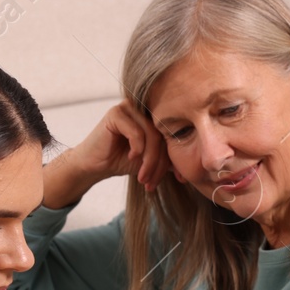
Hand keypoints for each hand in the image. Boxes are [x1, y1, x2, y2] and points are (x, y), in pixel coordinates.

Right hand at [43, 101, 168, 207]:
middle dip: (160, 163)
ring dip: (150, 161)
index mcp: (154, 115)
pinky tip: (131, 158)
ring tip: (144, 177)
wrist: (96, 165)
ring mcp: (129, 108)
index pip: (172, 136)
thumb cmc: (123, 160)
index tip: (180, 180)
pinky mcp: (116, 113)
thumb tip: (193, 165)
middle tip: (153, 182)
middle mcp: (143, 108)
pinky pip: (136, 133)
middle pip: (163, 135)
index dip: (175, 159)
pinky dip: (137, 149)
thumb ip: (170, 158)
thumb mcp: (153, 160)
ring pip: (152, 135)